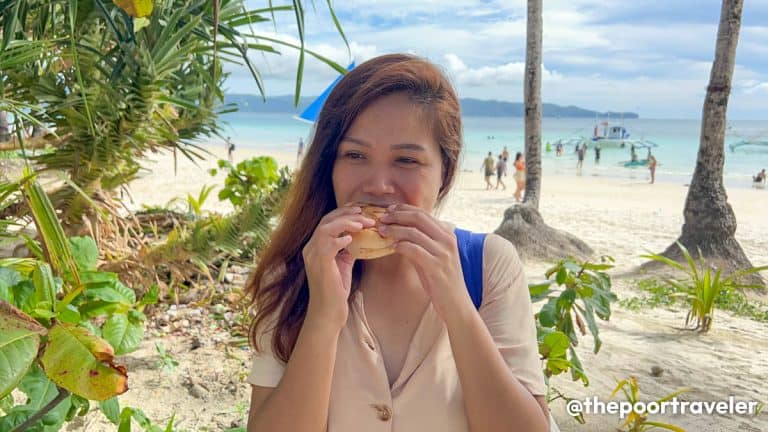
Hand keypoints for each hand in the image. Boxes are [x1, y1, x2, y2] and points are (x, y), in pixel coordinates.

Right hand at [302, 205, 374, 329]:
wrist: (328, 312)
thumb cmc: (336, 290)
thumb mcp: (343, 264)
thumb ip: (346, 249)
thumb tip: (358, 237)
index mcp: (314, 247)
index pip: (327, 222)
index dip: (343, 213)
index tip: (360, 209)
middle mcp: (310, 249)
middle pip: (326, 221)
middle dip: (347, 214)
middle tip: (365, 214)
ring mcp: (313, 256)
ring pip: (326, 229)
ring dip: (346, 223)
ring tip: (362, 224)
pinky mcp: (320, 265)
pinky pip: (328, 245)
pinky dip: (340, 239)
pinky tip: (352, 239)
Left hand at [378, 204, 473, 319]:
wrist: (456, 304)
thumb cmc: (442, 281)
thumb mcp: (433, 256)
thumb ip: (421, 243)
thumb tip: (400, 231)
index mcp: (448, 234)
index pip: (424, 213)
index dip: (404, 209)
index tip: (389, 210)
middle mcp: (447, 240)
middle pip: (419, 218)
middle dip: (397, 216)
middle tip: (382, 218)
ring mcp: (443, 253)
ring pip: (414, 232)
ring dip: (395, 230)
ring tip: (382, 231)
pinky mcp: (436, 266)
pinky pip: (414, 250)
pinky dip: (401, 245)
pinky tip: (392, 247)